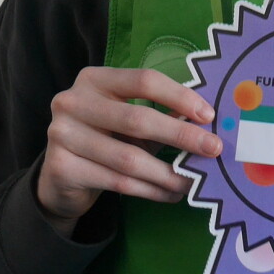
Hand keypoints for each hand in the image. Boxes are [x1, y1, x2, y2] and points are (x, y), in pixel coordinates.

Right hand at [36, 67, 220, 228]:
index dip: (179, 96)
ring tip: (192, 181)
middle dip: (181, 135)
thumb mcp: (130, 121)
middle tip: (212, 149)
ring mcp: (62, 134)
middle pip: (137, 118)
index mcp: (94, 80)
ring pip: (129, 158)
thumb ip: (161, 115)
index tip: (208, 115)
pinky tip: (170, 194)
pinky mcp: (62, 167)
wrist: (61, 177)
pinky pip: (119, 182)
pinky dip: (151, 190)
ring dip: (168, 173)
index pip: (143, 80)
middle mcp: (72, 102)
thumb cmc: (105, 139)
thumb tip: (206, 119)